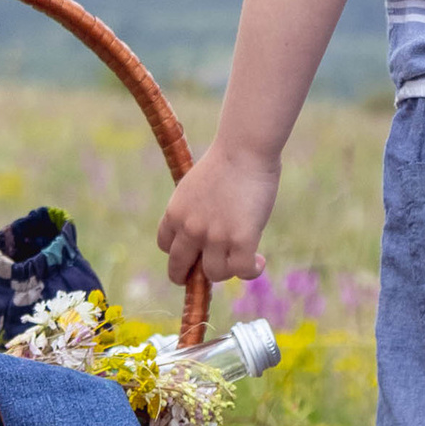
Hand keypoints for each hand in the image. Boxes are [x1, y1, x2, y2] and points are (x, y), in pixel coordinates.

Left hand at [158, 141, 278, 290]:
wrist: (244, 149)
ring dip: (228, 269)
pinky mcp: (241, 240)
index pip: (166, 247)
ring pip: (215, 274)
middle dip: (191, 276)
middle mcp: (190, 229)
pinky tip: (259, 261)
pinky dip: (251, 270)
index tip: (192, 253)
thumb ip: (194, 212)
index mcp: (175, 213)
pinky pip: (243, 272)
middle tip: (206, 276)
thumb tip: (205, 235)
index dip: (179, 253)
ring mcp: (215, 237)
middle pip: (179, 269)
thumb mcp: (194, 187)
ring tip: (242, 257)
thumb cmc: (225, 162)